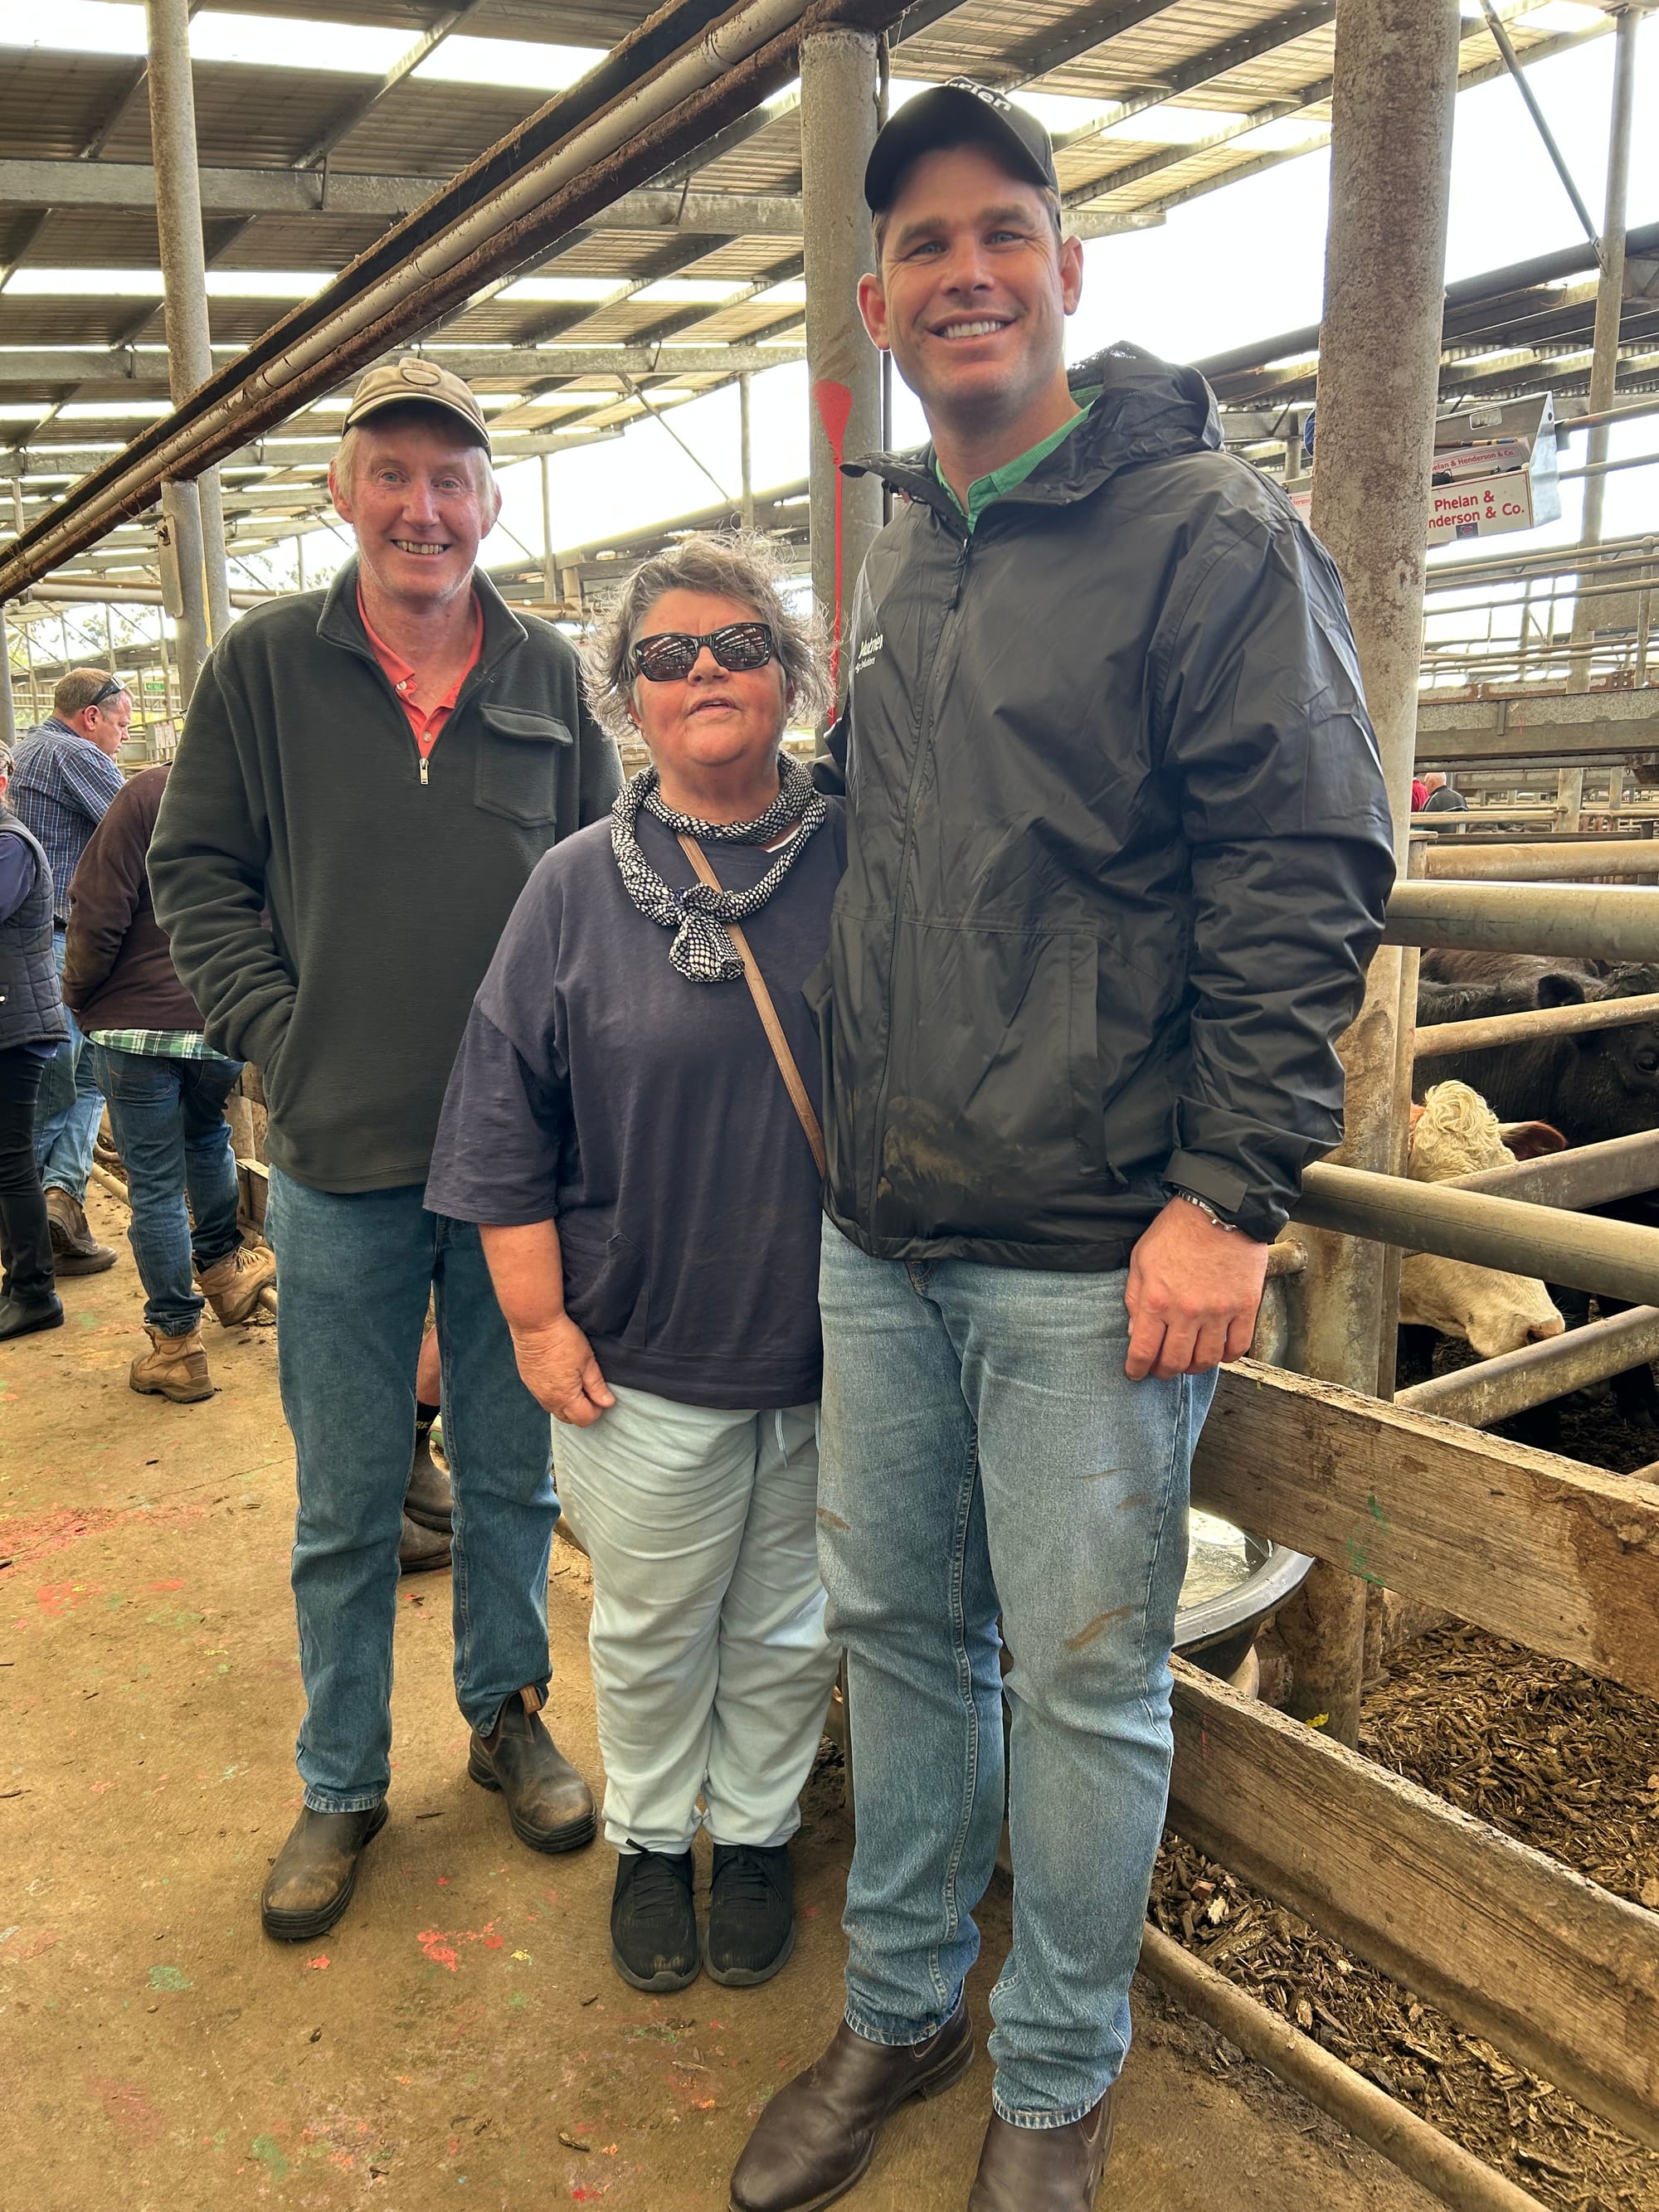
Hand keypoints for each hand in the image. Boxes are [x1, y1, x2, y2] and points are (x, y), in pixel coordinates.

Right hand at [510, 1314, 615, 1425]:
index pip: (584, 1419)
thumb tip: (607, 1403)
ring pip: (555, 1409)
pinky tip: (561, 1377)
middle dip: (582, 1410)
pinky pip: (544, 1397)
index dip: (596, 1410)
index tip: (601, 1396)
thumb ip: (597, 1385)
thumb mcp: (587, 1361)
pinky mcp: (528, 1381)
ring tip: (575, 1382)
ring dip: (567, 1403)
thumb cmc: (562, 1338)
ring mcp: (535, 1391)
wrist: (534, 1323)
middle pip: (568, 1418)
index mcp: (565, 1396)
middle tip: (589, 1390)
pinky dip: (555, 1394)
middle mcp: (548, 1399)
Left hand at [1124, 1198, 1269, 1380]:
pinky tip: (1217, 1350)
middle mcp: (1187, 1313)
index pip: (1143, 1352)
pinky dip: (1226, 1356)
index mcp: (1156, 1301)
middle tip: (1161, 1368)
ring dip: (1194, 1366)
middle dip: (1164, 1371)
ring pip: (1206, 1360)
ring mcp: (1219, 1313)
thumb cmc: (1175, 1231)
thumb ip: (1135, 1298)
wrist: (1219, 1208)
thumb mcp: (1141, 1260)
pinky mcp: (1245, 1307)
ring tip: (1188, 1360)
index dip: (1136, 1369)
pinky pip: (1237, 1347)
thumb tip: (1135, 1333)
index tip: (1135, 1372)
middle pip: (1175, 1363)